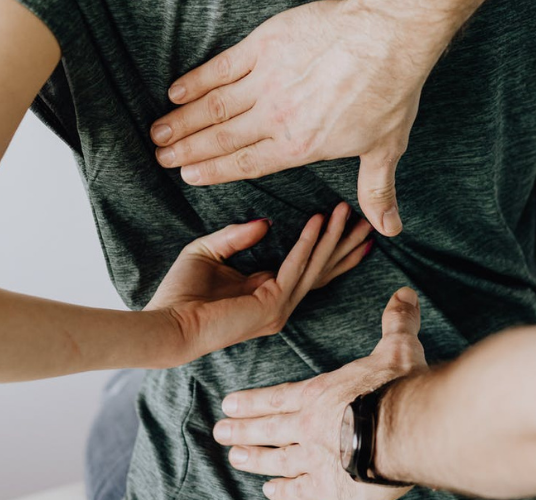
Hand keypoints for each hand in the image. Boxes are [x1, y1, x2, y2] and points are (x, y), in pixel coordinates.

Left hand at [148, 202, 372, 362]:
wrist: (167, 324)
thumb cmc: (180, 294)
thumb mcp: (208, 252)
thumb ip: (236, 236)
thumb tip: (266, 222)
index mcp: (266, 292)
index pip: (308, 268)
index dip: (329, 246)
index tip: (346, 222)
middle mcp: (279, 303)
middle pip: (322, 269)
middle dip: (345, 244)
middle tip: (368, 220)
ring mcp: (278, 308)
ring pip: (315, 267)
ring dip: (333, 238)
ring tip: (347, 211)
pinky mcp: (271, 306)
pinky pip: (295, 268)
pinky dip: (307, 243)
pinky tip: (318, 221)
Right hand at [149, 0, 473, 236]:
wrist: (388, 37)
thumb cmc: (390, 90)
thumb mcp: (385, 147)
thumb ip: (376, 190)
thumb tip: (389, 228)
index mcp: (300, 146)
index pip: (246, 164)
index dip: (213, 171)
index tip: (188, 175)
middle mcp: (276, 118)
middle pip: (221, 138)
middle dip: (187, 150)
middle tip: (161, 158)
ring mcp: (267, 81)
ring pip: (214, 106)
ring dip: (183, 120)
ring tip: (159, 132)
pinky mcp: (264, 47)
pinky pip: (221, 67)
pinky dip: (196, 80)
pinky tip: (177, 91)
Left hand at [214, 288, 427, 499]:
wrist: (405, 431)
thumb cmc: (398, 388)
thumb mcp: (398, 349)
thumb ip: (396, 323)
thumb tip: (403, 294)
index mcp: (321, 395)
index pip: (278, 398)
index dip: (253, 402)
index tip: (228, 404)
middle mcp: (309, 427)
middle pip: (268, 429)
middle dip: (242, 430)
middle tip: (219, 433)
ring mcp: (315, 460)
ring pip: (276, 460)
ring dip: (254, 460)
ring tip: (236, 459)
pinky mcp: (328, 489)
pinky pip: (299, 491)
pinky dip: (284, 492)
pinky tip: (271, 492)